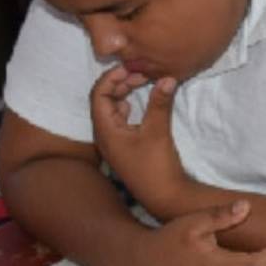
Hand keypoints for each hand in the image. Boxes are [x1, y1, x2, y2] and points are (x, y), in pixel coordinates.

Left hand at [90, 66, 190, 216]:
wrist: (165, 197)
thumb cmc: (156, 166)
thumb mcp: (158, 131)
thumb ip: (160, 102)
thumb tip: (167, 77)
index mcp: (104, 130)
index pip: (98, 95)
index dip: (111, 77)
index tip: (130, 67)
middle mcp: (104, 135)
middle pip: (103, 100)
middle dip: (119, 83)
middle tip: (140, 73)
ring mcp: (113, 142)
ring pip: (111, 110)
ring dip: (123, 93)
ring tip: (140, 82)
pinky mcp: (124, 147)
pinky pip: (118, 119)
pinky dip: (127, 106)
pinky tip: (136, 102)